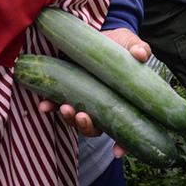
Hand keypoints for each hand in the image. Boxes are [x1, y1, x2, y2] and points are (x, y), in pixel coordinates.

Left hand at [36, 28, 151, 157]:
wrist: (101, 34)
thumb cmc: (122, 45)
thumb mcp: (133, 45)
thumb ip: (140, 49)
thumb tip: (140, 55)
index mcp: (122, 102)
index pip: (125, 131)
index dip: (123, 145)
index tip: (117, 152)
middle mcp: (102, 106)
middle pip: (96, 129)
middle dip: (87, 127)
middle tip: (83, 117)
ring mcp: (85, 100)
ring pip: (76, 120)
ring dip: (69, 119)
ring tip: (66, 108)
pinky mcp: (68, 89)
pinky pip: (57, 104)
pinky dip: (51, 106)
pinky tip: (45, 105)